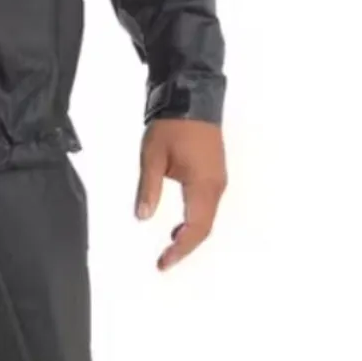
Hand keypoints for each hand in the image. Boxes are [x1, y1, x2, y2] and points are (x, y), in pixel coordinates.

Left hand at [135, 118, 226, 270]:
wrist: (191, 98)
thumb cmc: (171, 126)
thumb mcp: (152, 156)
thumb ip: (149, 188)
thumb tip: (142, 217)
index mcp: (203, 185)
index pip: (195, 228)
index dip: (180, 249)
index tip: (163, 262)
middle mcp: (216, 187)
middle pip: (205, 227)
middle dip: (186, 246)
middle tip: (165, 259)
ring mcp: (218, 180)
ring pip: (208, 217)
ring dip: (191, 233)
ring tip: (169, 243)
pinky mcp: (215, 172)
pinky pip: (208, 204)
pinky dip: (195, 218)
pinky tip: (179, 220)